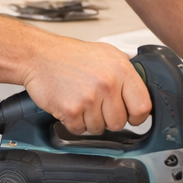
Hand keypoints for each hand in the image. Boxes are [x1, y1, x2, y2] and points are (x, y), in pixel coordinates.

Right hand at [22, 40, 152, 134]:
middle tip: (97, 105)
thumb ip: (125, 71)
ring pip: (99, 128)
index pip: (143, 106)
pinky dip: (74, 122)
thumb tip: (140, 90)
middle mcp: (107, 84)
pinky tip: (70, 106)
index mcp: (120, 69)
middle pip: (119, 122)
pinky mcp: (72, 110)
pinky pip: (80, 130)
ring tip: (81, 102)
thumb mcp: (105, 53)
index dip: (137, 116)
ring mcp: (89, 98)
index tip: (131, 116)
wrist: (39, 56)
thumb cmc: (69, 55)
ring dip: (89, 121)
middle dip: (108, 118)